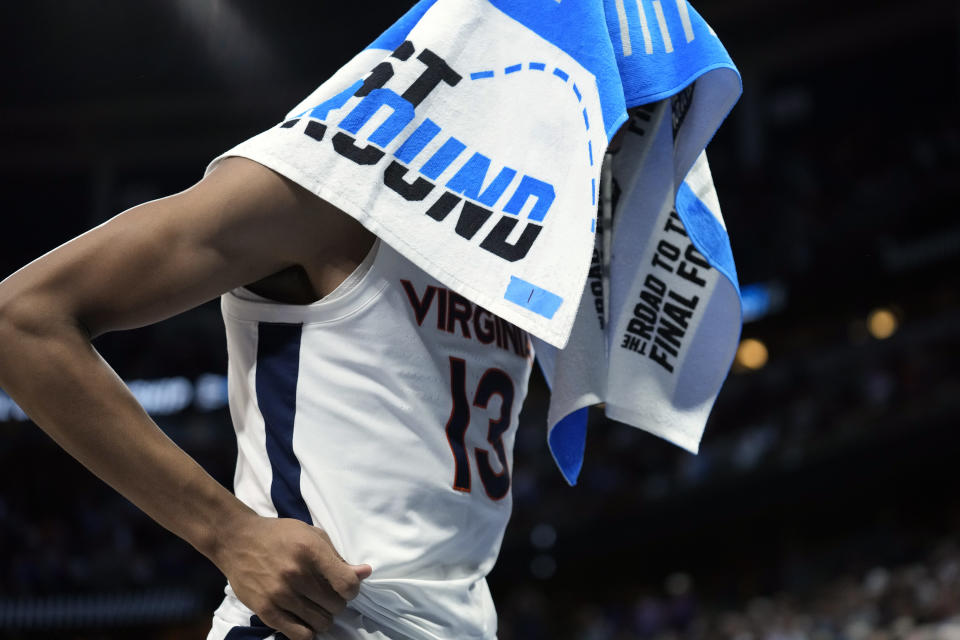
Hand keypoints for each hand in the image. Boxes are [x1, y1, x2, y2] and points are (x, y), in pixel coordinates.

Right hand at [212, 513, 371, 639]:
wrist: (237, 540)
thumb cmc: (279, 534)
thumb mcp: (312, 535)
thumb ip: (337, 557)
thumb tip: (365, 573)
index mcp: (311, 551)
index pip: (347, 585)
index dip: (352, 589)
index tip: (345, 587)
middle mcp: (296, 574)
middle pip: (336, 606)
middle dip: (337, 602)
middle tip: (327, 594)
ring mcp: (280, 594)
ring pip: (321, 622)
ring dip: (323, 617)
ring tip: (315, 606)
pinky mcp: (266, 610)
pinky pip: (299, 635)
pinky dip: (308, 631)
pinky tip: (304, 618)